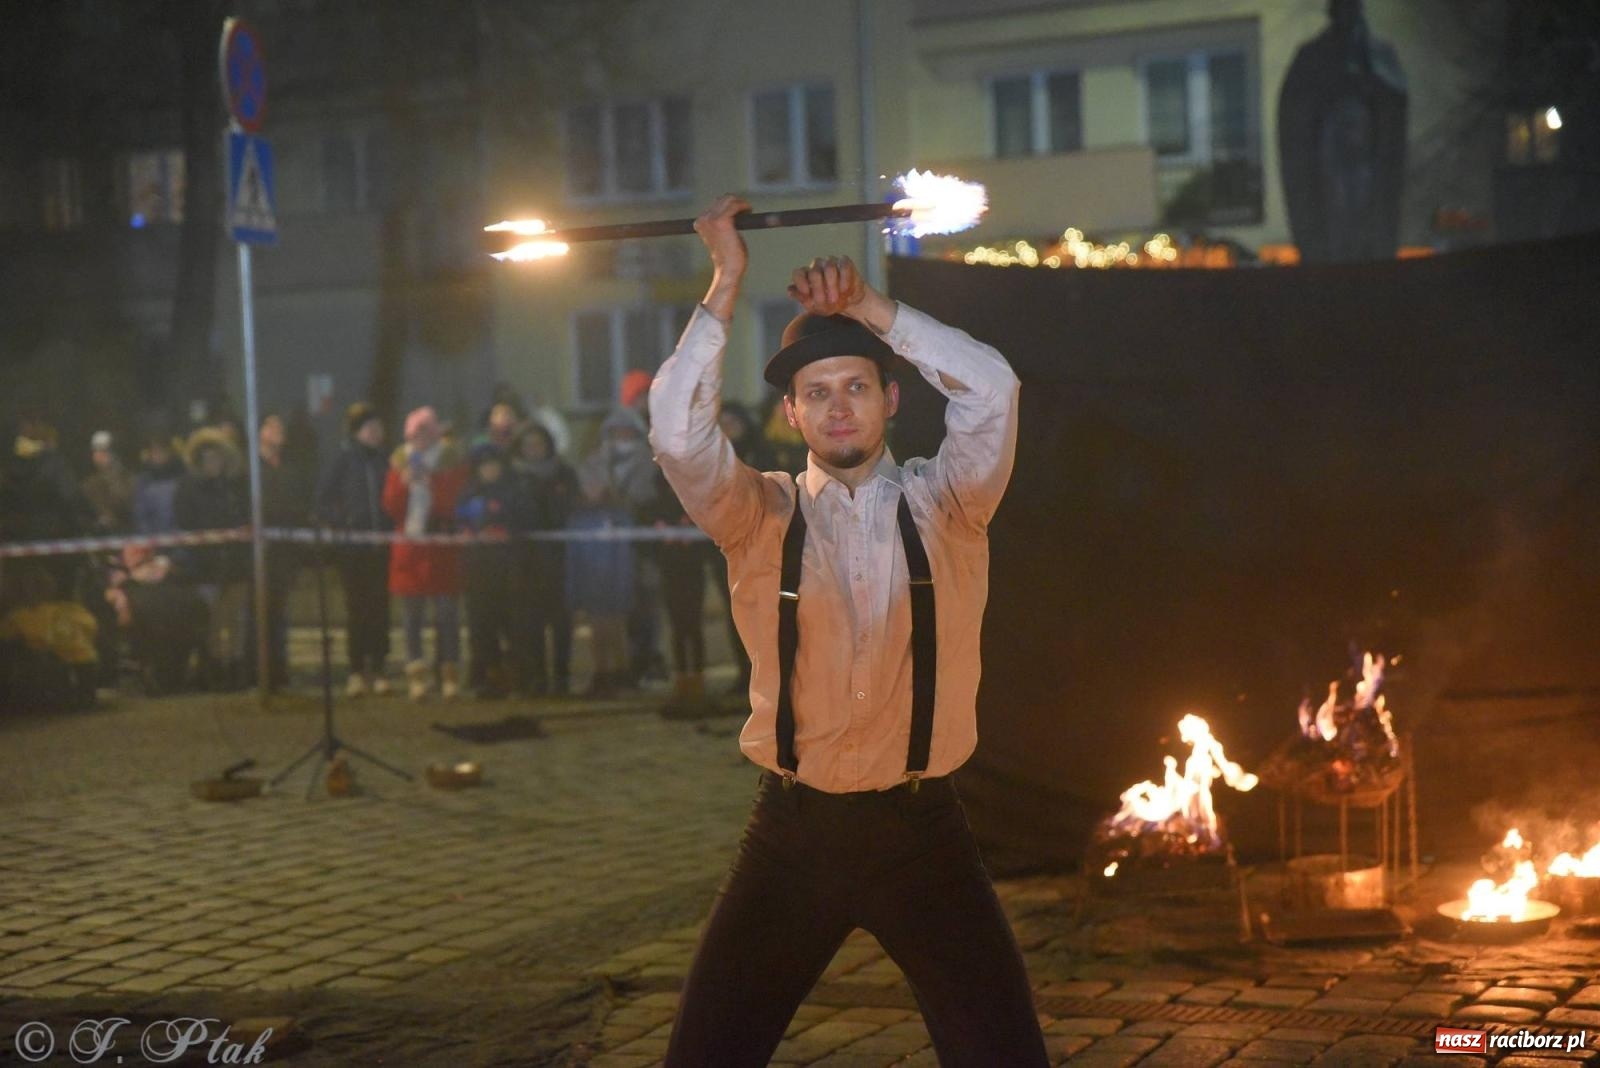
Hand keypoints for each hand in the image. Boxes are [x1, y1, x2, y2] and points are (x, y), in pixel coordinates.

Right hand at [695, 195, 750, 321]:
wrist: (728, 269)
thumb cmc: (728, 257)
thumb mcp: (722, 237)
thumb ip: (724, 224)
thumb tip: (734, 211)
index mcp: (700, 223)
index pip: (715, 204)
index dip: (729, 204)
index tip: (740, 210)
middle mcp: (703, 219)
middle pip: (722, 199)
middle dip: (736, 202)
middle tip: (746, 210)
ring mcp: (712, 219)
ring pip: (729, 199)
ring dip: (740, 203)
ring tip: (748, 210)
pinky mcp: (722, 221)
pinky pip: (735, 205)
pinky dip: (744, 206)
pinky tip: (749, 211)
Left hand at [788, 256, 896, 332]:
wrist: (850, 302)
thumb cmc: (829, 304)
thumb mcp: (815, 306)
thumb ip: (802, 299)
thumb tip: (790, 291)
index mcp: (805, 276)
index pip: (798, 274)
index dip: (801, 283)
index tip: (807, 294)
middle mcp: (816, 266)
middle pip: (814, 273)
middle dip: (820, 290)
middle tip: (826, 302)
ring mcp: (830, 262)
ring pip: (829, 268)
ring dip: (832, 286)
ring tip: (835, 299)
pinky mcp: (844, 262)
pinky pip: (843, 267)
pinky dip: (844, 280)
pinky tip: (845, 291)